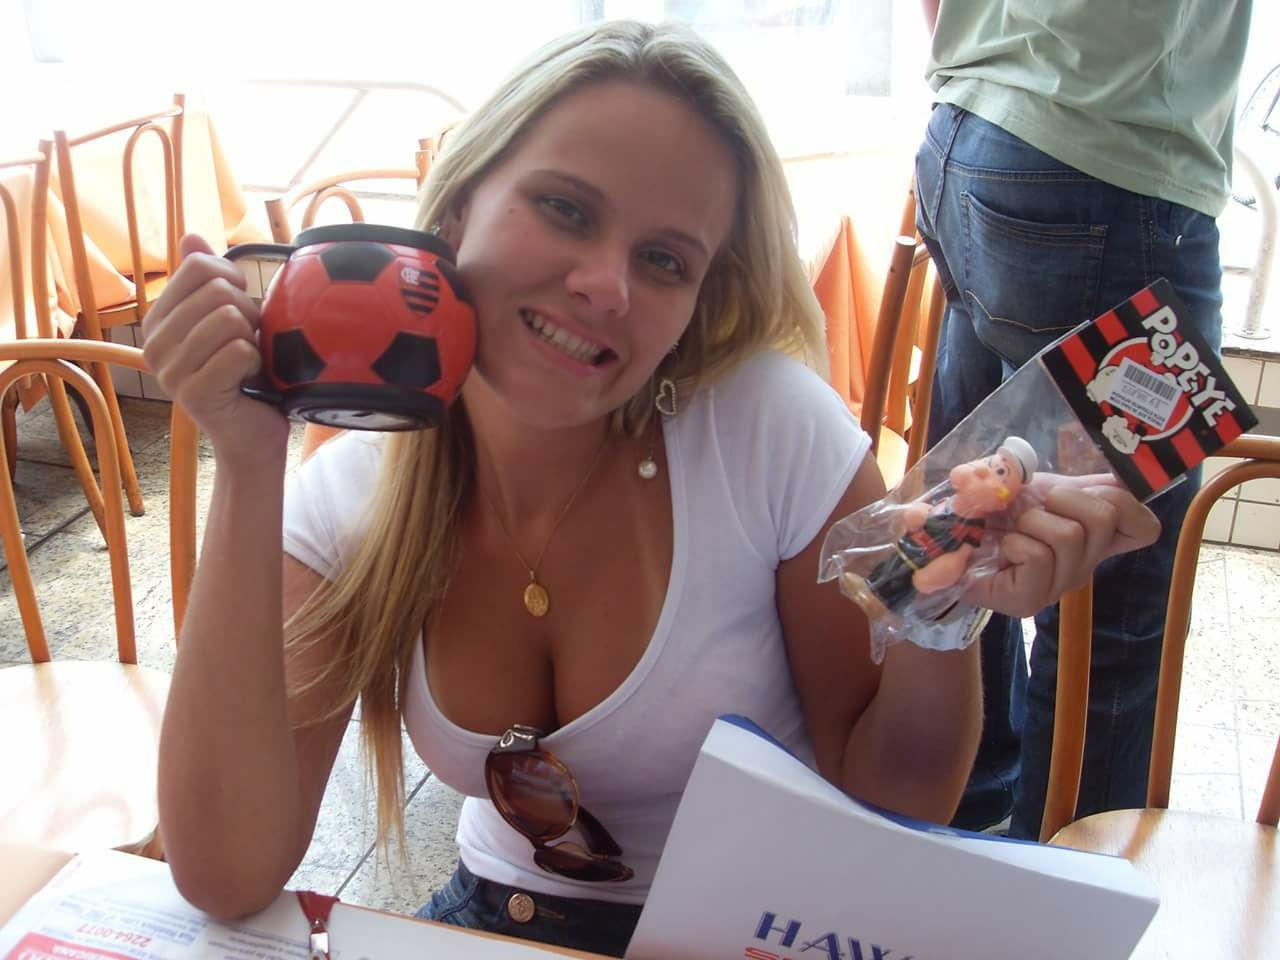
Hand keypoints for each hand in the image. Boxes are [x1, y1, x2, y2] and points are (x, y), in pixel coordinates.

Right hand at [142, 234, 289, 468]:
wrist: (253, 434)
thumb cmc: (245, 375)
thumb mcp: (227, 320)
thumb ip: (207, 281)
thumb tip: (190, 235)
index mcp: (158, 320)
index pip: (199, 266)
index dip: (234, 282)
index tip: (239, 312)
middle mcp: (154, 344)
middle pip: (217, 292)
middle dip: (249, 314)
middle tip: (248, 344)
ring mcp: (170, 371)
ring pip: (230, 320)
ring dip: (253, 340)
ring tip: (248, 362)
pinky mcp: (193, 393)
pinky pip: (240, 351)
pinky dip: (257, 362)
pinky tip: (249, 381)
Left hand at [962, 475, 1159, 616]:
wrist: (946, 546)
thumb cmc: (992, 515)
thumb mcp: (1023, 483)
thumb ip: (1042, 470)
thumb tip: (1049, 463)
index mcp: (1092, 536)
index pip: (1144, 528)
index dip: (1127, 504)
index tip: (1090, 493)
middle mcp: (1084, 564)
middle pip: (1105, 516)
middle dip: (1065, 498)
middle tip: (1038, 508)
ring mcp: (1058, 585)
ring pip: (1070, 536)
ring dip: (1033, 520)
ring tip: (1015, 529)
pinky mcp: (1028, 600)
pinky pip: (1039, 557)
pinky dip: (1016, 541)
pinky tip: (1003, 548)